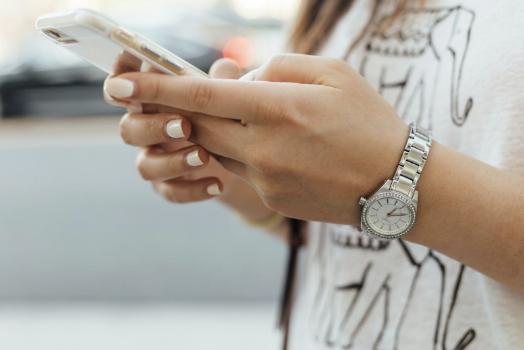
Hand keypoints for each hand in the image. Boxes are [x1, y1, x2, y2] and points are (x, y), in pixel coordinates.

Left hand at [105, 54, 409, 223]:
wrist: (397, 184)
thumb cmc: (370, 121)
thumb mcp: (333, 73)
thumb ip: (279, 67)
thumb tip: (240, 77)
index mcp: (278, 108)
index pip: (201, 95)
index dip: (156, 88)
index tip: (118, 85)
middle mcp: (263, 146)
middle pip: (198, 124)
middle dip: (179, 109)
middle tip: (174, 98)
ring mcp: (265, 178)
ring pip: (217, 148)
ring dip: (219, 129)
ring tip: (256, 119)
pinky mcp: (270, 197)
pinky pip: (241, 169)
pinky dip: (245, 151)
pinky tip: (280, 147)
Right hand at [106, 57, 243, 202]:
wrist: (240, 159)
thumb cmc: (223, 115)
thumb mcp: (226, 96)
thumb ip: (222, 81)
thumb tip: (226, 67)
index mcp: (153, 100)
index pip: (124, 87)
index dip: (120, 80)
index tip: (128, 79)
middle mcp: (147, 129)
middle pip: (128, 129)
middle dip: (153, 127)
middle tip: (184, 125)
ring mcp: (155, 159)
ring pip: (145, 166)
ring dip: (173, 161)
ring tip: (204, 157)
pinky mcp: (168, 185)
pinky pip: (170, 192)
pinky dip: (193, 189)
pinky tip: (217, 184)